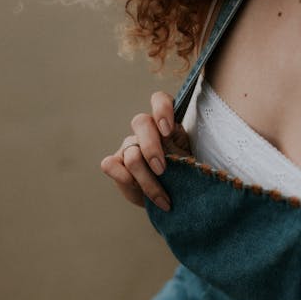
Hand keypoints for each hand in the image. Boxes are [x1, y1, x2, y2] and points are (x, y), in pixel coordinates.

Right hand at [100, 90, 190, 210]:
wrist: (171, 199)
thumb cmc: (184, 177)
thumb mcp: (190, 163)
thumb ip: (185, 153)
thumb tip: (184, 156)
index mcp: (167, 124)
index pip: (159, 101)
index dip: (162, 110)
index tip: (167, 131)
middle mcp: (147, 131)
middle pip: (140, 122)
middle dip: (151, 148)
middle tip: (162, 170)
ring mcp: (129, 146)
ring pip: (132, 155)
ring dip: (148, 180)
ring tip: (163, 198)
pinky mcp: (116, 163)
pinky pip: (110, 165)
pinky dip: (123, 177)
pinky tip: (136, 188)